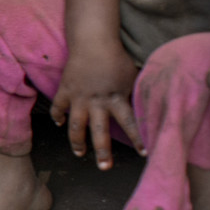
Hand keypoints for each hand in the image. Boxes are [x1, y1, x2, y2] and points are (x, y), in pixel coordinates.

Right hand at [50, 39, 142, 168]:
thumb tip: (151, 106)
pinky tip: (60, 124)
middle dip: (102, 152)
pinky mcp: (65, 90)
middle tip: (104, 167)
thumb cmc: (117, 58)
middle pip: (99, 132)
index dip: (138, 139)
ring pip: (75, 125)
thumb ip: (135, 94)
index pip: (130, 124)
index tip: (145, 154)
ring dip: (77, 142)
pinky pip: (59, 107)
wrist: (93, 41)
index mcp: (116, 99)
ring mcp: (79, 97)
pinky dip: (58, 116)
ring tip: (80, 154)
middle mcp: (97, 102)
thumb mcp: (132, 76)